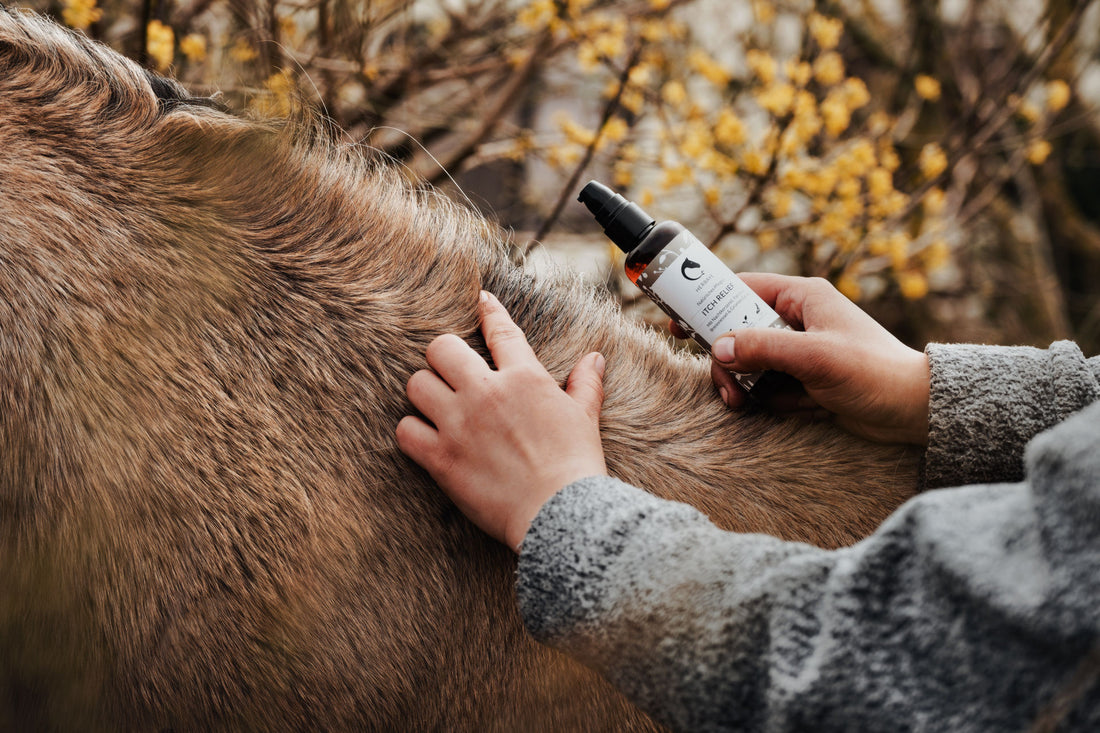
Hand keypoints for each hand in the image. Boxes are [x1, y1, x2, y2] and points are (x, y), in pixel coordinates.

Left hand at [396, 291, 607, 552]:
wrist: (562, 514)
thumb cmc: (577, 466)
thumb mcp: (586, 418)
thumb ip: (585, 384)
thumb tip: (595, 357)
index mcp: (524, 379)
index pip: (501, 331)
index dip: (489, 311)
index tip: (480, 300)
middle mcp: (487, 392)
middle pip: (440, 349)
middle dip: (443, 359)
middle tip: (451, 376)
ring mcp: (460, 424)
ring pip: (416, 384)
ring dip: (424, 395)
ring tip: (436, 407)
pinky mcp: (441, 458)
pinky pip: (405, 430)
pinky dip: (412, 434)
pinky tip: (426, 440)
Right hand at [673, 274, 929, 444]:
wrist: (913, 410)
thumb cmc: (873, 372)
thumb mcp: (814, 356)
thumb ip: (763, 348)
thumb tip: (717, 348)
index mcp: (802, 297)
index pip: (742, 289)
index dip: (707, 302)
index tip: (678, 322)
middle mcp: (798, 320)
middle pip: (739, 331)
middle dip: (725, 359)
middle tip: (720, 381)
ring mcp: (800, 352)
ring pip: (750, 362)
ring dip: (741, 384)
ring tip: (740, 404)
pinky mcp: (804, 380)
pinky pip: (768, 385)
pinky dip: (764, 399)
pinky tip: (777, 409)